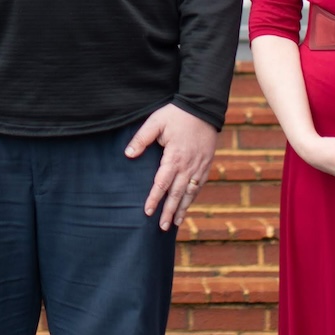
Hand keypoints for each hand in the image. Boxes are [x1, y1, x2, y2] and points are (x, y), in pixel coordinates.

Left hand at [127, 103, 217, 230]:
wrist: (203, 107)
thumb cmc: (176, 114)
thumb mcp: (156, 122)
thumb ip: (142, 138)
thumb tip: (128, 154)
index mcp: (174, 157)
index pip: (162, 183)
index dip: (154, 198)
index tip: (147, 212)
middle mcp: (188, 166)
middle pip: (177, 193)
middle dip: (169, 211)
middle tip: (161, 227)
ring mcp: (199, 166)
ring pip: (189, 193)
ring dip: (182, 209)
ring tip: (175, 224)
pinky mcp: (206, 164)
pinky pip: (199, 186)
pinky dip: (193, 198)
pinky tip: (187, 205)